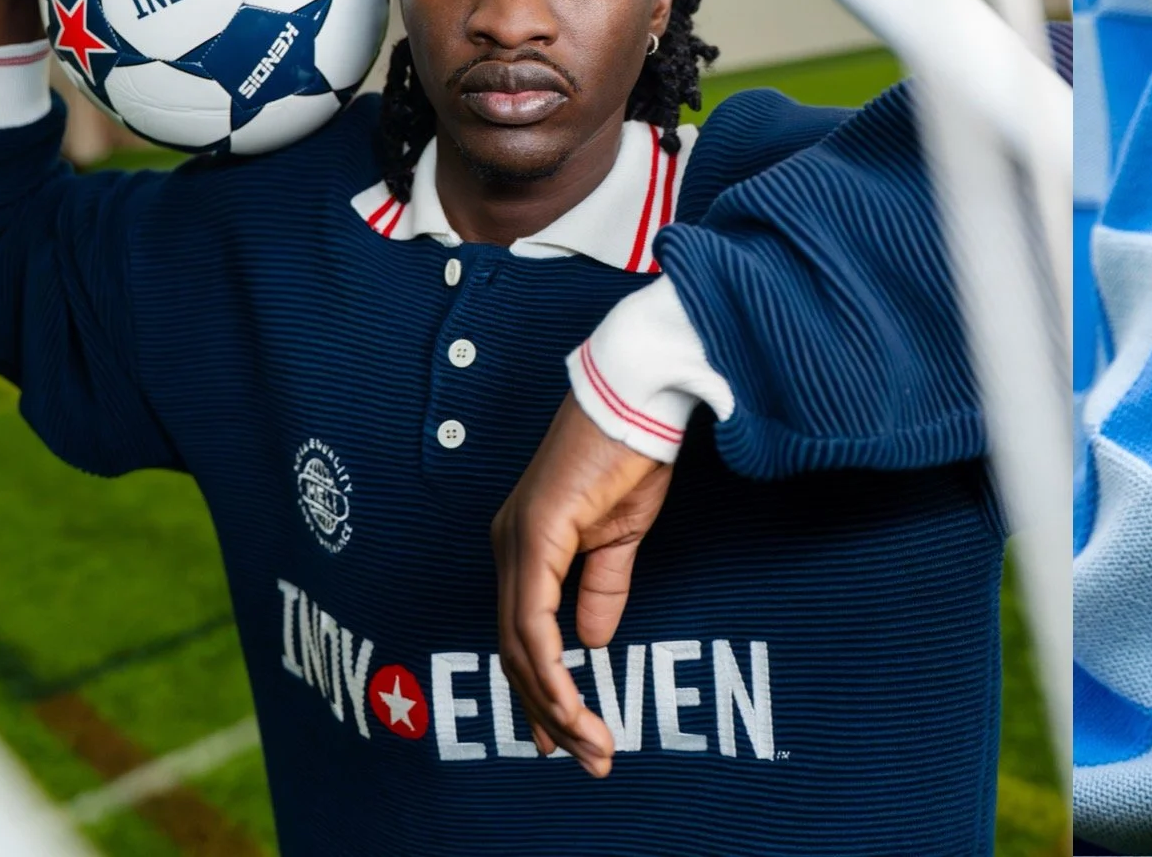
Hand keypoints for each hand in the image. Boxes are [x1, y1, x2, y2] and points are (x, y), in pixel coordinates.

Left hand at [493, 395, 674, 775]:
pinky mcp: (537, 533)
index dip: (541, 690)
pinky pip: (534, 620)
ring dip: (555, 703)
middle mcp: (511, 544)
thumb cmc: (634, 449)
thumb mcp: (621, 532)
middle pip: (514, 649)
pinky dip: (552, 668)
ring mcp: (518, 538)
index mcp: (527, 543)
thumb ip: (602, 586)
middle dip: (548, 712)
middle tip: (584, 758)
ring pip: (520, 645)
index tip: (564, 737)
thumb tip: (592, 643)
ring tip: (591, 743)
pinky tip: (573, 700)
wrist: (641, 393)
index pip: (522, 634)